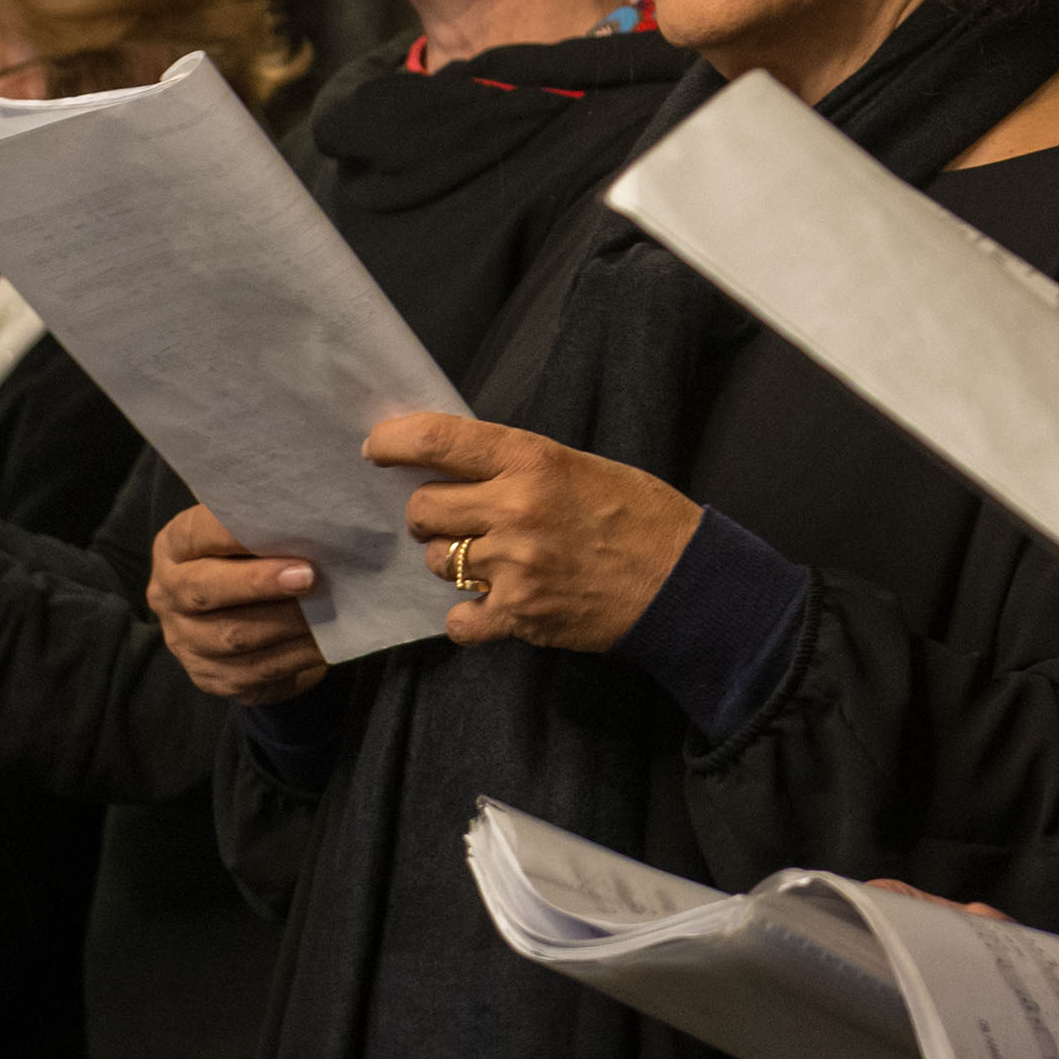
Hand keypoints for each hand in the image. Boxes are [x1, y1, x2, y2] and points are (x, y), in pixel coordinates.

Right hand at [149, 501, 332, 705]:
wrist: (243, 611)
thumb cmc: (253, 557)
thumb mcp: (249, 532)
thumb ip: (266, 527)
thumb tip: (309, 521)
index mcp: (174, 547)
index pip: (199, 534)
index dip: (237, 533)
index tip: (283, 527)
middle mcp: (168, 594)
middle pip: (206, 591)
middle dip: (260, 583)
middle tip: (309, 576)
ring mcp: (184, 640)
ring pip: (233, 637)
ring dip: (287, 623)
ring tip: (328, 607)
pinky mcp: (210, 676)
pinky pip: (254, 672)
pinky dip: (294, 656)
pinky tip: (324, 641)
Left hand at [374, 412, 703, 655]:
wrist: (682, 579)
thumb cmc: (638, 513)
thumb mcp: (579, 466)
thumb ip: (517, 466)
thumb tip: (453, 468)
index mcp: (533, 460)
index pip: (439, 440)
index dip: (395, 440)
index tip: (377, 447)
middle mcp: (515, 509)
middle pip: (422, 509)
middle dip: (431, 514)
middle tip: (458, 518)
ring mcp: (514, 566)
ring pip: (437, 562)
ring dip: (452, 561)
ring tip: (493, 559)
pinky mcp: (519, 615)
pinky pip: (458, 618)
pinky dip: (469, 614)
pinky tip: (495, 603)